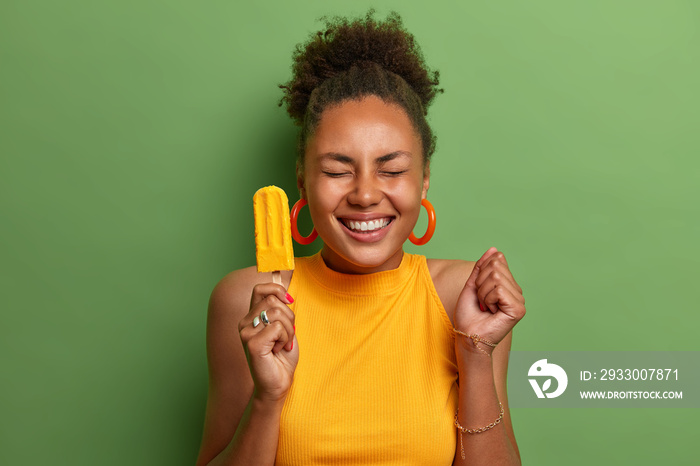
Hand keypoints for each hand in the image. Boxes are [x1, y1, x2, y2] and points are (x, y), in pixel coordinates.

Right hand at [238, 283, 298, 402]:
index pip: (260, 289)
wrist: (278, 384)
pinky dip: (285, 338)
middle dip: (289, 316)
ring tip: (283, 344)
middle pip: (273, 300)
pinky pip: (277, 327)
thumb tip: (287, 294)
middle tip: (287, 335)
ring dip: (289, 329)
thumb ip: (281, 311)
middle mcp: (244, 322)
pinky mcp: (252, 343)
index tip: (289, 300)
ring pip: (277, 313)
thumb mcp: (285, 328)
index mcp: (251, 317)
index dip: (277, 289)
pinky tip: (279, 350)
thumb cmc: (282, 358)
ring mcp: (246, 332)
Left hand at [454, 247, 525, 351]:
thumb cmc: (468, 314)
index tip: (479, 291)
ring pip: (497, 277)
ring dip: (483, 293)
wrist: (467, 334)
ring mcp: (519, 300)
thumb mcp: (473, 284)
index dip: (481, 274)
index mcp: (507, 285)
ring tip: (485, 307)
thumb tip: (494, 249)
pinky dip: (488, 299)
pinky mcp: (518, 309)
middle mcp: (516, 291)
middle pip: (496, 267)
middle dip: (481, 283)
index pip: (497, 260)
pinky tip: (491, 311)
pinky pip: (499, 290)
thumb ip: (482, 267)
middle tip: (481, 301)